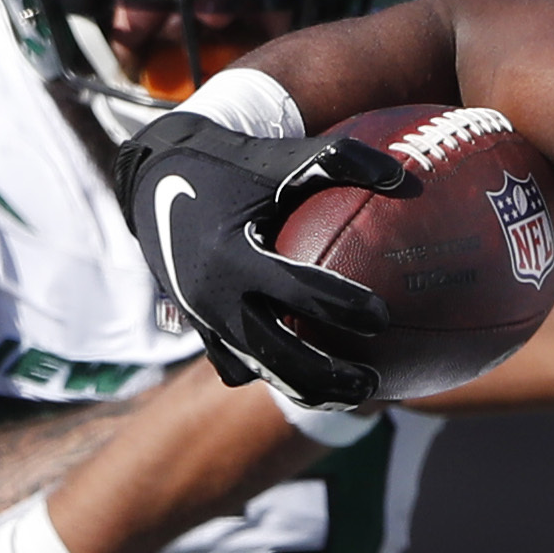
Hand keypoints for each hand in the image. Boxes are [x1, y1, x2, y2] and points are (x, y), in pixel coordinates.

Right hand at [113, 109, 405, 405]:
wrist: (151, 180)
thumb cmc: (229, 164)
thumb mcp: (278, 157)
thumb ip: (339, 161)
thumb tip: (402, 176)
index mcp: (233, 254)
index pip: (298, 290)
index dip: (342, 308)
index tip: (381, 317)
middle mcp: (215, 295)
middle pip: (278, 355)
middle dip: (328, 376)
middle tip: (373, 383)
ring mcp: (203, 320)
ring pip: (261, 372)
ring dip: (307, 390)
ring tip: (354, 395)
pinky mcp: (199, 330)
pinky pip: (238, 367)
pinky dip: (274, 376)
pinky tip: (312, 383)